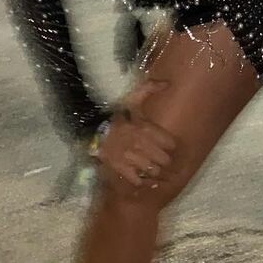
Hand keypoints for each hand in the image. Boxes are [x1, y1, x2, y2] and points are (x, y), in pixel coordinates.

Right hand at [96, 78, 176, 193]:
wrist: (93, 127)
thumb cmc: (116, 112)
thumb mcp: (133, 98)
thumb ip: (150, 89)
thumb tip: (167, 83)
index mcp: (146, 128)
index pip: (170, 143)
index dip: (170, 145)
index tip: (168, 145)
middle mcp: (141, 144)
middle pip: (164, 159)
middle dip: (164, 159)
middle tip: (161, 158)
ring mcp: (131, 157)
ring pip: (152, 170)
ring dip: (153, 169)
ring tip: (151, 166)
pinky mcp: (120, 168)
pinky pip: (136, 179)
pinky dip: (139, 179)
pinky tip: (139, 175)